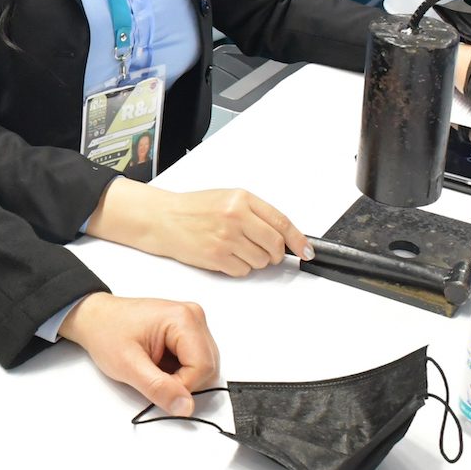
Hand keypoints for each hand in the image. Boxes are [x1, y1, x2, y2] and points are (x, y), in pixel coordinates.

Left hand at [57, 292, 218, 417]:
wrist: (95, 318)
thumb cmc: (106, 333)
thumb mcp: (128, 366)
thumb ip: (158, 388)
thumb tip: (186, 408)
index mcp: (183, 319)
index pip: (203, 367)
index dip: (183, 387)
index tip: (157, 388)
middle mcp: (194, 316)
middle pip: (208, 367)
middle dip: (183, 383)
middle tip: (152, 378)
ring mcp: (193, 322)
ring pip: (203, 366)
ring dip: (181, 377)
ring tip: (154, 368)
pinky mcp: (188, 331)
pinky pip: (195, 361)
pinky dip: (179, 371)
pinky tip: (159, 364)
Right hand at [89, 179, 309, 276]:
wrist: (163, 219)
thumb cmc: (195, 208)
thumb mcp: (228, 198)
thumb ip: (256, 213)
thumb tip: (285, 235)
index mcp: (242, 199)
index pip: (281, 222)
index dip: (298, 240)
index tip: (306, 250)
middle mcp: (235, 217)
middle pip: (275, 245)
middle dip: (274, 253)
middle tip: (263, 249)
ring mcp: (226, 238)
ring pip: (261, 261)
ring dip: (254, 260)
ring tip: (235, 248)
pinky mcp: (216, 256)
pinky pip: (243, 271)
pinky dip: (238, 267)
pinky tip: (225, 255)